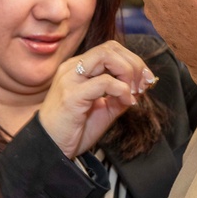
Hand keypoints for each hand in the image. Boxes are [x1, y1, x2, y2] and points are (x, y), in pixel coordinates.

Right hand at [39, 41, 156, 158]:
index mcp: (77, 68)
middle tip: (143, 85)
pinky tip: (126, 103)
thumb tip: (141, 86)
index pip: (109, 49)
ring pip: (106, 57)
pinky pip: (104, 82)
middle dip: (134, 64)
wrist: (51, 149)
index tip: (146, 79)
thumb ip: (120, 95)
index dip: (132, 60)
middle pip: (110, 48)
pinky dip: (122, 90)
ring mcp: (70, 79)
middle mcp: (72, 68)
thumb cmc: (73, 130)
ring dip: (128, 72)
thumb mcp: (104, 109)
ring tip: (134, 92)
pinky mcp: (72, 95)